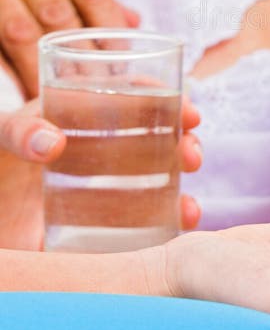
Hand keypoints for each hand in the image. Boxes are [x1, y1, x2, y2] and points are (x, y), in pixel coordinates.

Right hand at [0, 0, 139, 96]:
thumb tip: (131, 23)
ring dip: (41, 69)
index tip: (118, 64)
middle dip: (79, 57)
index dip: (107, 30)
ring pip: (19, 32)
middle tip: (93, 91)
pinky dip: (11, 67)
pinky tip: (24, 86)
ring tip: (58, 98)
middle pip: (56, 13)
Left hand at [0, 97, 201, 249]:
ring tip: (189, 204)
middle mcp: (100, 152)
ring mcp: (102, 192)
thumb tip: (52, 142)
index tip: (190, 114)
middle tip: (192, 156)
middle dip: (184, 145)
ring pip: (157, 182)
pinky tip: (181, 223)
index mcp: (81, 117)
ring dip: (181, 191)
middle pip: (156, 141)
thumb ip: (17, 130)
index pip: (134, 99)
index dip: (167, 101)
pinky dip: (169, 222)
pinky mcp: (99, 230)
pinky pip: (143, 226)